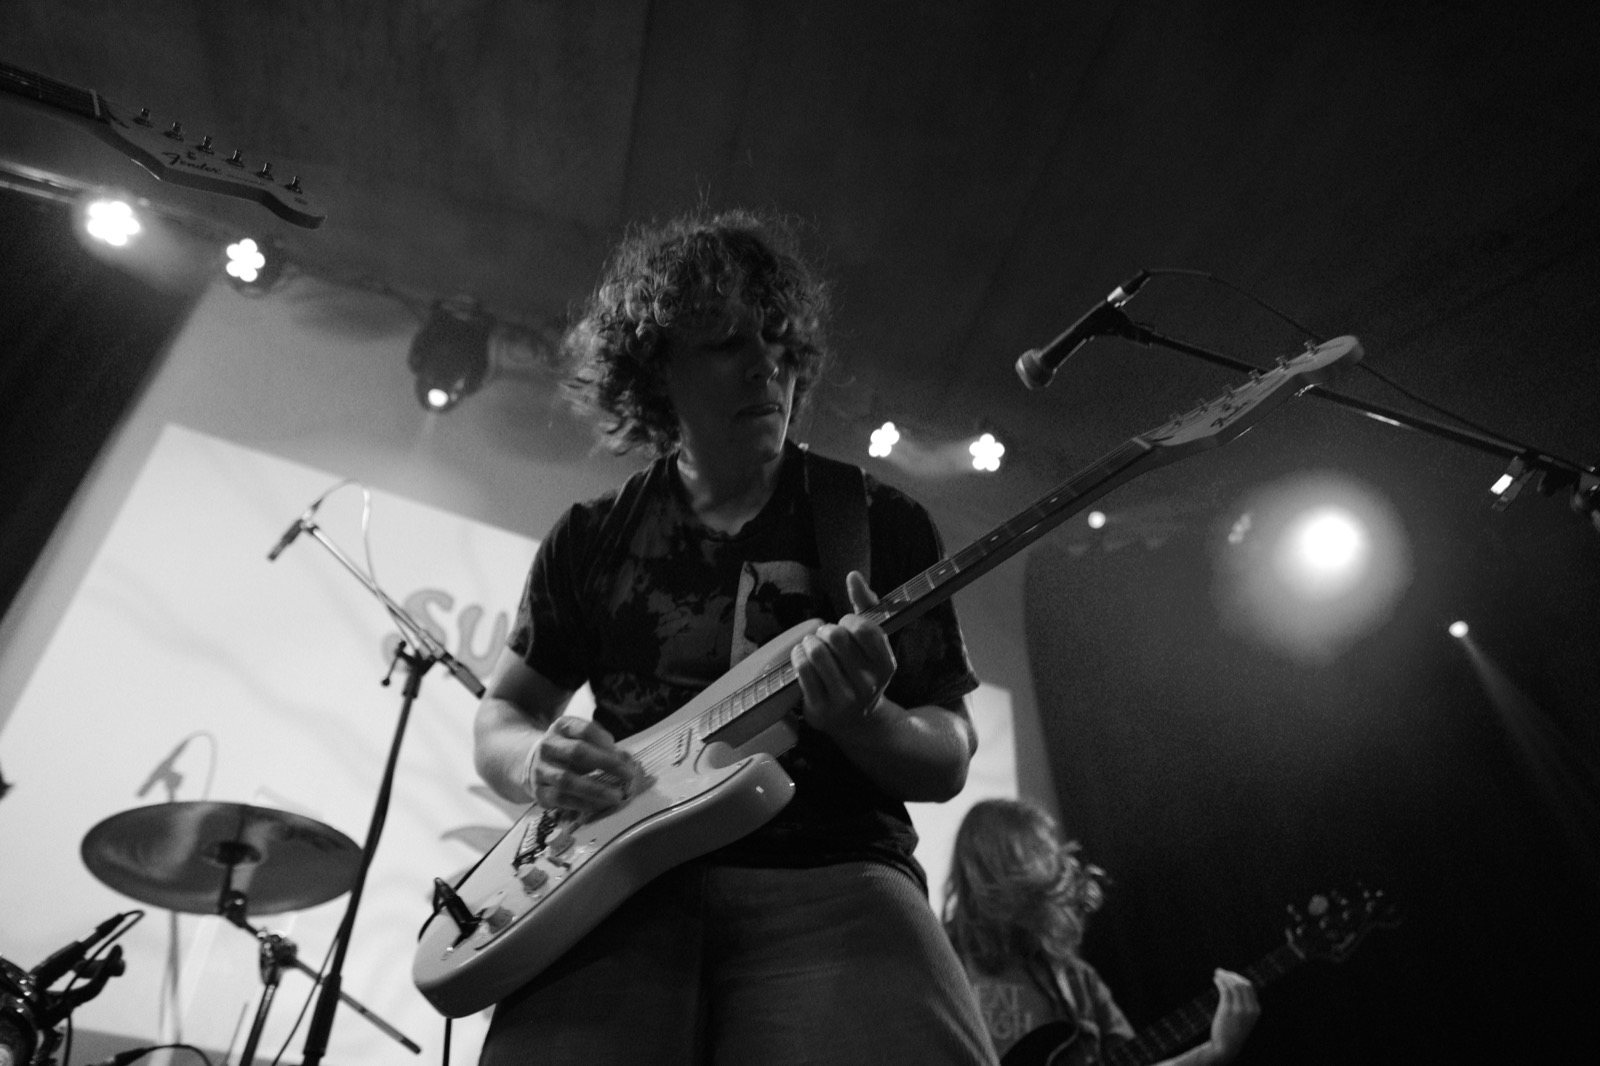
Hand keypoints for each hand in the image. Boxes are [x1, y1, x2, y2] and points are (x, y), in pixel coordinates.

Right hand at [525, 714, 637, 814]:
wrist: (534, 763)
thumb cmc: (569, 751)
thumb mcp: (584, 740)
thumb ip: (605, 747)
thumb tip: (627, 760)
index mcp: (562, 727)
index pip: (585, 730)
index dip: (606, 742)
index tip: (623, 756)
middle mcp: (548, 746)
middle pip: (577, 752)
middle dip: (606, 764)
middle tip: (628, 775)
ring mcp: (541, 769)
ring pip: (567, 779)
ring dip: (595, 789)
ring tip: (616, 796)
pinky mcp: (538, 791)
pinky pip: (561, 799)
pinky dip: (582, 803)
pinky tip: (599, 805)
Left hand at [790, 571, 896, 737]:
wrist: (858, 722)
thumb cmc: (862, 671)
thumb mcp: (872, 644)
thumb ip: (865, 606)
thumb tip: (853, 575)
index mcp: (885, 665)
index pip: (863, 628)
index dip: (848, 621)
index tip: (846, 627)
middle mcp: (868, 684)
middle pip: (835, 637)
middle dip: (826, 630)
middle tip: (826, 637)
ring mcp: (844, 699)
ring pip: (816, 652)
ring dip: (809, 642)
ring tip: (812, 645)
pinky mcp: (821, 709)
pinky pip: (802, 669)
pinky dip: (797, 656)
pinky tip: (802, 657)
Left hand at [1204, 968, 1259, 1063]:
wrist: (1226, 1047)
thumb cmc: (1233, 1032)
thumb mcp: (1244, 1019)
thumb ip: (1244, 1006)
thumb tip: (1236, 988)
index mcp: (1256, 1010)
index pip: (1249, 987)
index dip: (1238, 978)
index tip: (1229, 975)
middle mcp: (1250, 1008)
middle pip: (1242, 983)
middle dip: (1231, 975)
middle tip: (1221, 971)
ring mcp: (1240, 1009)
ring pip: (1234, 985)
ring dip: (1224, 977)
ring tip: (1216, 973)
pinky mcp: (1228, 1010)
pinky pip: (1225, 990)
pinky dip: (1220, 982)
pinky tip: (1215, 980)